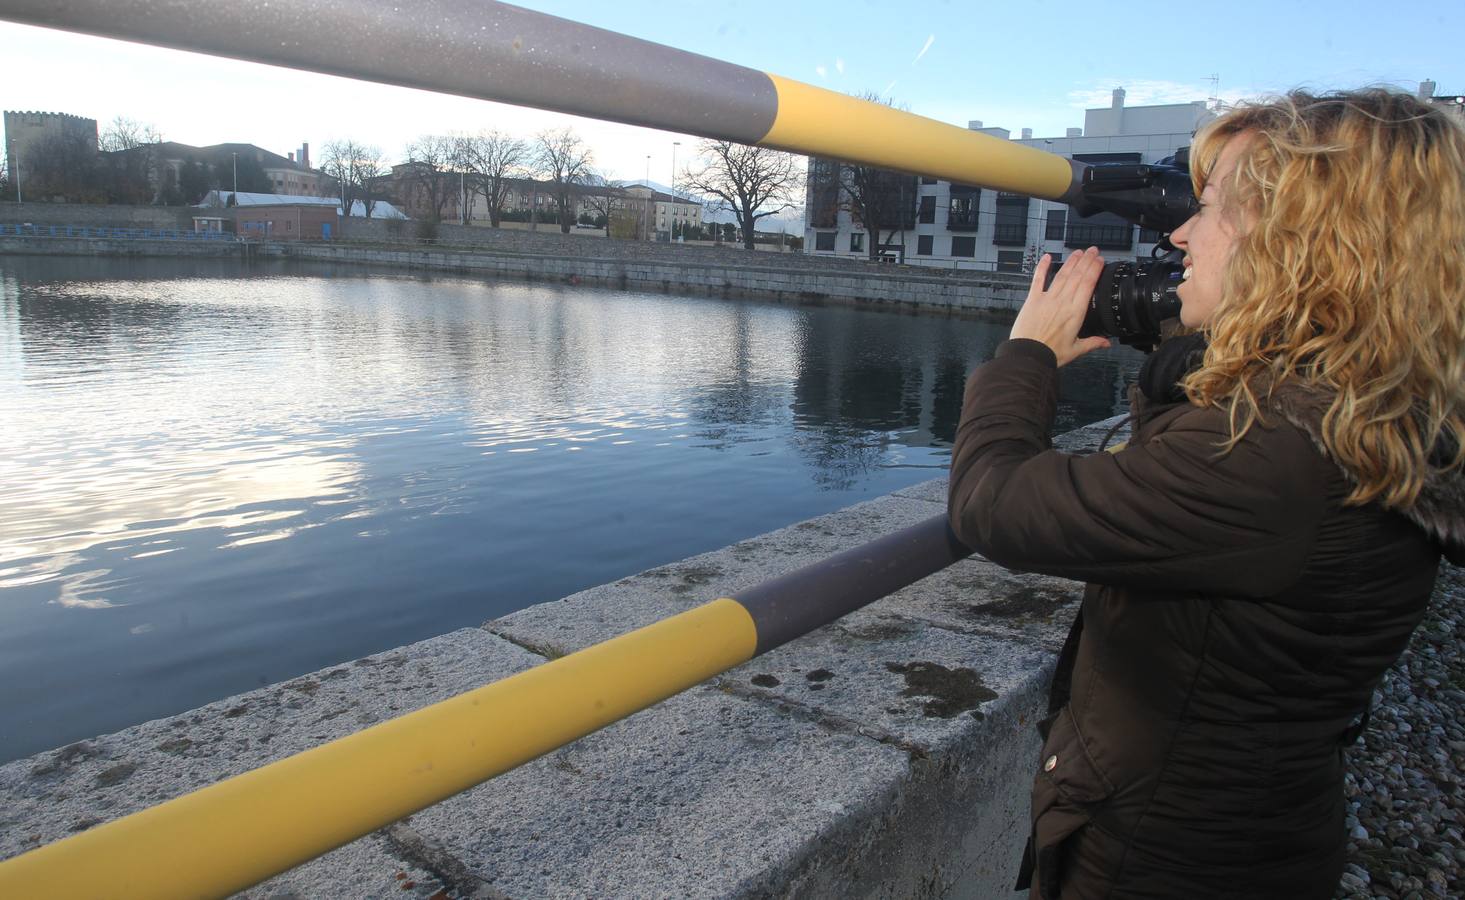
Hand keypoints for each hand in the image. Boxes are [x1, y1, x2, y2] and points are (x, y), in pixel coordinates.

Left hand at [1010, 247, 1111, 365]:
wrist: (1028, 356)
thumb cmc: (1050, 354)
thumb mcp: (1075, 350)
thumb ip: (1092, 343)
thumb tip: (1106, 343)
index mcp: (1075, 313)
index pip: (1088, 284)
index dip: (1094, 269)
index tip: (1100, 260)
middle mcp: (1062, 302)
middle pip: (1077, 276)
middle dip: (1086, 261)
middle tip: (1093, 250)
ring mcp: (1047, 299)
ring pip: (1061, 275)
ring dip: (1071, 262)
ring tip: (1079, 252)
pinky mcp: (1032, 300)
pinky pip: (1038, 280)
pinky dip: (1042, 267)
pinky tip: (1047, 257)